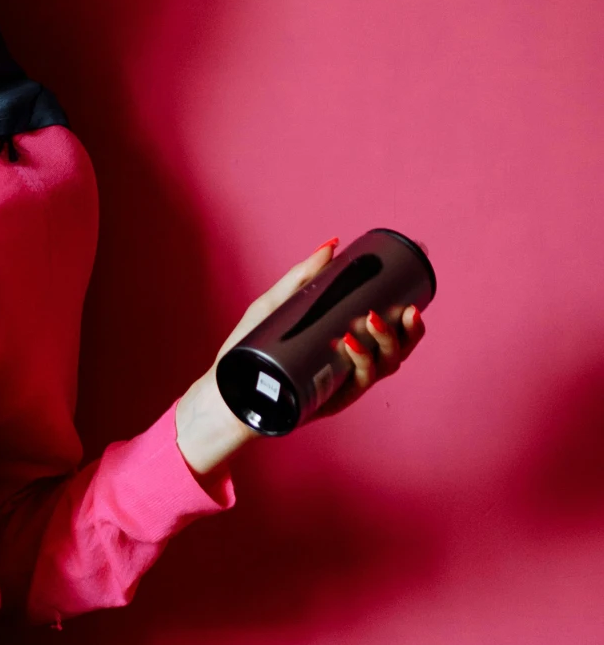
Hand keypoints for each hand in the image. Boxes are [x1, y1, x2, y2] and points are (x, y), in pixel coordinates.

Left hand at [174, 238, 428, 476]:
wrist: (225, 388)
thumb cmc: (250, 348)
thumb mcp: (275, 305)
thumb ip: (302, 277)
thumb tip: (331, 244)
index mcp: (350, 342)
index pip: (392, 329)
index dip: (412, 315)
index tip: (418, 293)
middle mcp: (352, 365)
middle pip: (397, 350)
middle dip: (409, 330)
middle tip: (405, 309)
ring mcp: (342, 384)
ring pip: (384, 367)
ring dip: (385, 342)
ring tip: (372, 320)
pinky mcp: (329, 401)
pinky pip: (355, 385)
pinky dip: (359, 364)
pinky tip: (352, 345)